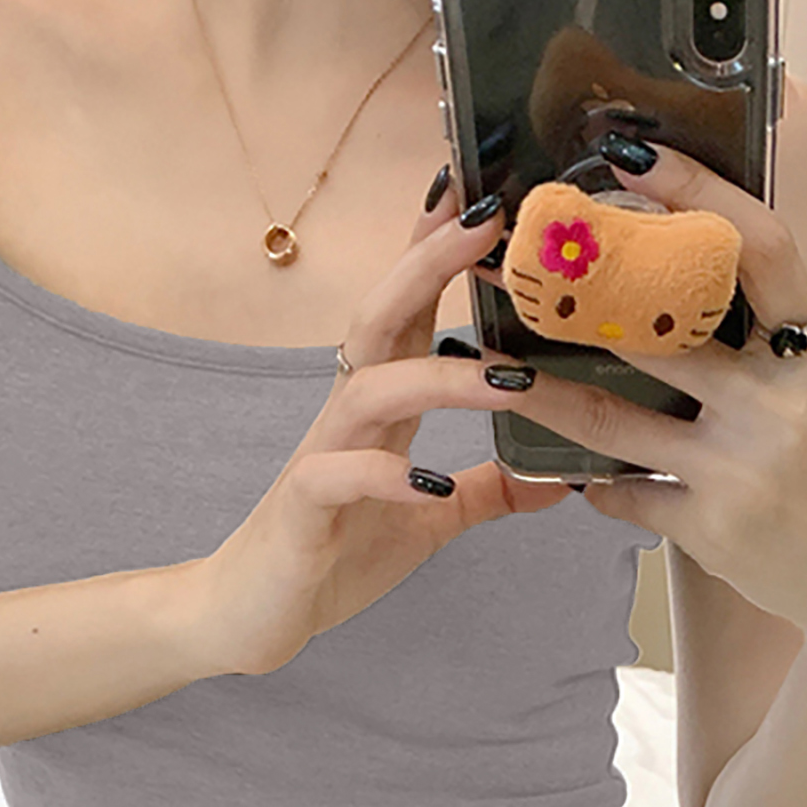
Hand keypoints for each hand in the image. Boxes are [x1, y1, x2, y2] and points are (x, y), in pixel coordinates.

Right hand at [182, 176, 573, 678]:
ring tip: (507, 377)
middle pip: (384, 317)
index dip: (442, 252)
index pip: (414, 311)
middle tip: (489, 216)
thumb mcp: (431, 522)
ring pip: (370, 388)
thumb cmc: (334, 552)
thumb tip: (556, 477)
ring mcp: (322, 457)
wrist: (250, 614)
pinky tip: (429, 484)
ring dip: (438, 377)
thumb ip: (486, 491)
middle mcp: (349, 417)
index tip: (486, 192)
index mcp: (382, 410)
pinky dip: (384, 477)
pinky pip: (335, 477)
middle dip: (431, 263)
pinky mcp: (301, 510)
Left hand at [476, 138, 806, 652]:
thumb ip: (759, 339)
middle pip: (659, 329)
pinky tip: (579, 475)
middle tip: (512, 265)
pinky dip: (599, 483)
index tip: (632, 157)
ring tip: (495, 372)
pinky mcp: (711, 528)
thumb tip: (679, 268)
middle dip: (577, 297)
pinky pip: (626, 493)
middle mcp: (779, 401)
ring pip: (614, 420)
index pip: (759, 248)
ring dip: (545, 395)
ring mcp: (742, 467)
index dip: (699, 193)